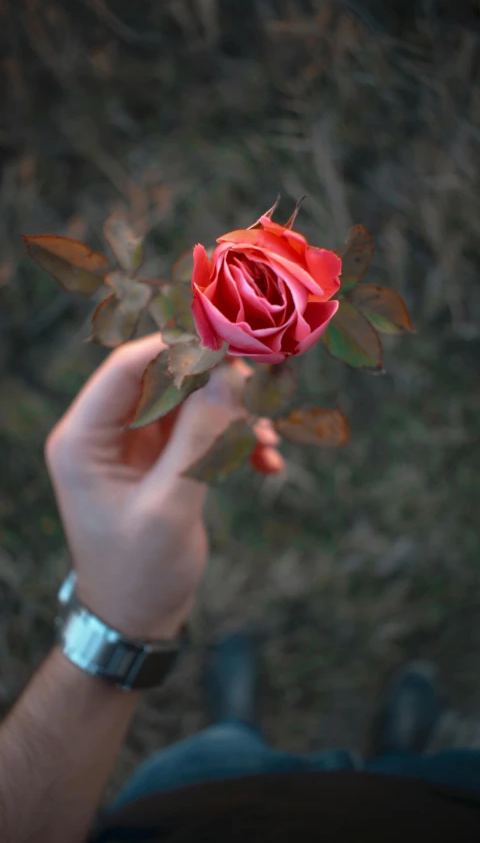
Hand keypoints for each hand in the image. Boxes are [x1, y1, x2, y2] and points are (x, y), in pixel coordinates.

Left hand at [45, 334, 283, 639]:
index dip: (180, 349)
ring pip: (188, 404)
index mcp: (84, 440)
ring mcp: (132, 446)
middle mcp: (104, 434)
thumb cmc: (139, 572)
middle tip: (266, 390)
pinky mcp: (159, 460)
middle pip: (163, 380)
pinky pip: (200, 432)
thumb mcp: (170, 504)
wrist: (135, 620)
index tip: (234, 344)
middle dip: (217, 385)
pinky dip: (233, 441)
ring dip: (232, 416)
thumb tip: (234, 377)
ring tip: (269, 440)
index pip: (128, 368)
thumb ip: (201, 438)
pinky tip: (266, 461)